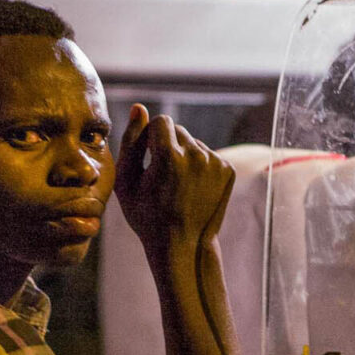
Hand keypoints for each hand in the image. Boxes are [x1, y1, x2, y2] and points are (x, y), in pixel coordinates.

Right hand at [114, 104, 234, 255]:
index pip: (162, 121)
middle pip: (178, 130)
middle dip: (167, 145)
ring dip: (184, 156)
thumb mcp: (127, 181)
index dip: (151, 137)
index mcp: (169, 156)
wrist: (183, 246)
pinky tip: (192, 188)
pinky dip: (199, 166)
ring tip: (177, 185)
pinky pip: (208, 154)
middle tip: (162, 176)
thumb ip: (131, 142)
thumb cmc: (147, 215)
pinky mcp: (228, 169)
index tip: (148, 158)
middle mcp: (197, 155)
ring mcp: (216, 163)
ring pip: (194, 142)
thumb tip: (139, 108)